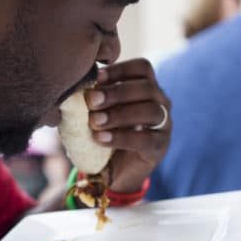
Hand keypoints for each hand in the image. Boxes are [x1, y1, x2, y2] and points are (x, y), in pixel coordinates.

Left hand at [84, 58, 171, 192]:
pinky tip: (101, 138)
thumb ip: (95, 98)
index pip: (142, 68)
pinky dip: (121, 137)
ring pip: (150, 111)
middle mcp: (161, 102)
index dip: (120, 69)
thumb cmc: (105, 132)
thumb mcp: (100, 111)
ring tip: (95, 121)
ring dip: (119, 114)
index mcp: (147, 87)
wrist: (114, 171)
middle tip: (91, 101)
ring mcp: (164, 125)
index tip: (96, 77)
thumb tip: (76, 86)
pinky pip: (146, 139)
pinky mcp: (160, 147)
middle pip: (147, 87)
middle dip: (117, 92)